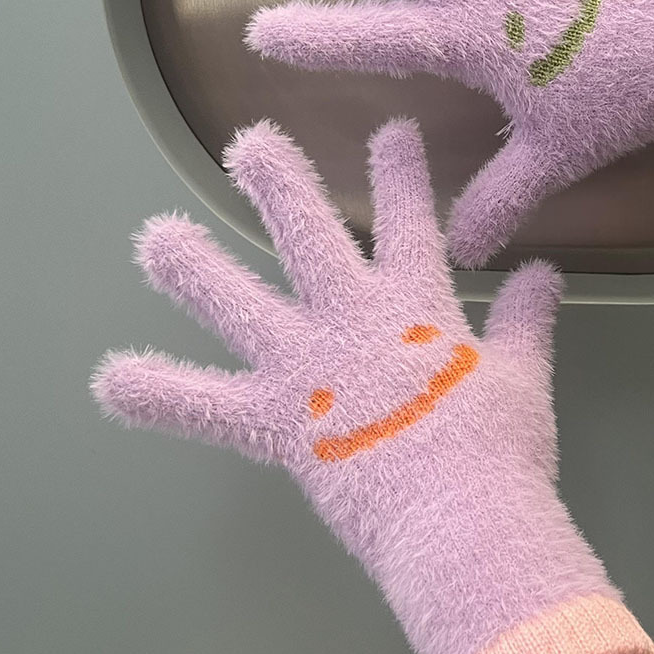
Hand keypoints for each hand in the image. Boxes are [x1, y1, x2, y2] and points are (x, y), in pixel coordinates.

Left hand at [92, 117, 653, 653]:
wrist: (462, 523)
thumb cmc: (500, 450)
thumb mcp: (523, 378)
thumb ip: (527, 320)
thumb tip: (544, 273)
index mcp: (417, 305)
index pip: (410, 220)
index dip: (401, 170)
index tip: (392, 129)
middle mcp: (350, 320)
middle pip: (309, 236)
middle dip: (281, 183)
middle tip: (250, 142)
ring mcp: (304, 368)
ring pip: (237, 303)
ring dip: (194, 268)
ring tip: (155, 235)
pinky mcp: (275, 422)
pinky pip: (204, 406)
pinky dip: (159, 393)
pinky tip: (109, 379)